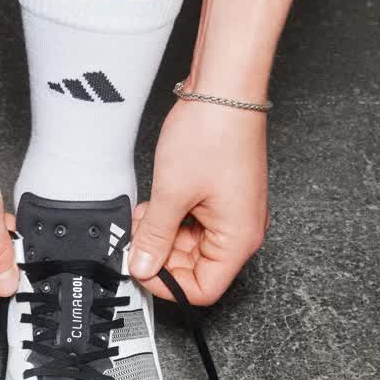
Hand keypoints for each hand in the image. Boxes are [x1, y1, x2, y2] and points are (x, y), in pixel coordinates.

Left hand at [128, 98, 268, 305]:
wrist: (225, 90)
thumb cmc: (212, 133)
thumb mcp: (171, 194)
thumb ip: (155, 236)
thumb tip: (143, 265)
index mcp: (239, 238)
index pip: (204, 289)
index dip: (169, 286)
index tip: (142, 269)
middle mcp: (242, 229)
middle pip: (197, 267)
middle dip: (161, 255)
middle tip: (136, 237)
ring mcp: (232, 213)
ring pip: (191, 245)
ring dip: (163, 235)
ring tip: (144, 215)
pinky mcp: (221, 197)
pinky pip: (193, 222)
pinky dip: (171, 218)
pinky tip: (155, 204)